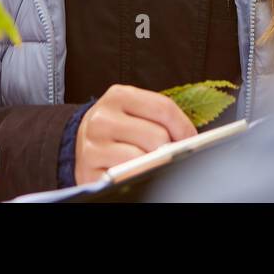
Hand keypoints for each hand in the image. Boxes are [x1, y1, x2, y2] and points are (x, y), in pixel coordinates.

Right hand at [74, 84, 196, 183]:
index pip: (163, 108)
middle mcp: (102, 118)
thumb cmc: (118, 127)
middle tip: (169, 154)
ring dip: (153, 163)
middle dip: (169, 149)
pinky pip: (126, 177)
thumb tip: (189, 140)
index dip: (184, 127)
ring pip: (144, 158)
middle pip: (157, 136)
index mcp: (118, 96)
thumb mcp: (135, 111)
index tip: (192, 140)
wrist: (81, 142)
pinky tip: (136, 172)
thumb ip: (159, 118)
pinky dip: (137, 176)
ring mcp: (93, 146)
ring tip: (151, 162)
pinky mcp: (89, 171)